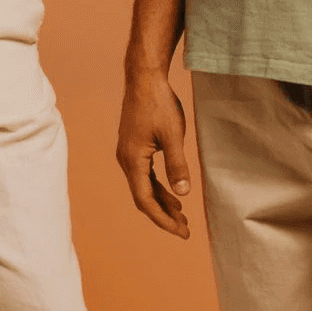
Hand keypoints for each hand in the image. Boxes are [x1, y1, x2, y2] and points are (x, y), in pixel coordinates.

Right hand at [117, 62, 193, 237]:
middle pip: (143, 197)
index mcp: (133, 160)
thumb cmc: (159, 104)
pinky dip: (158, 186)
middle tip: (185, 229)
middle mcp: (126, 160)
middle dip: (163, 215)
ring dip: (162, 201)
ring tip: (181, 215)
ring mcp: (128, 153)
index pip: (145, 200)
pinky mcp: (134, 147)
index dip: (163, 219)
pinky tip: (172, 192)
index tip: (181, 232)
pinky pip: (145, 175)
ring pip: (144, 186)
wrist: (144, 78)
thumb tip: (182, 194)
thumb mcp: (173, 135)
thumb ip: (177, 165)